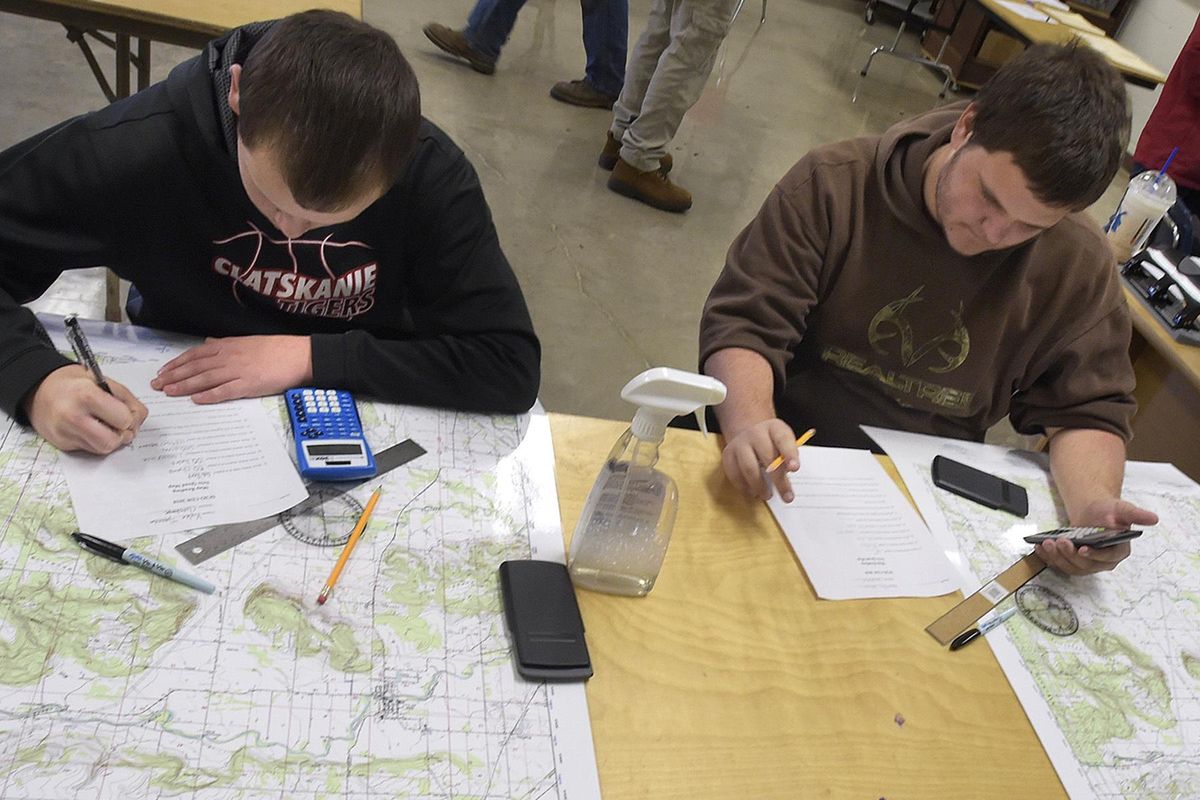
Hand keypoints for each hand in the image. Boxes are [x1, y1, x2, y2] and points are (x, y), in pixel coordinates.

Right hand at [24, 365, 147, 453]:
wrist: (39, 389)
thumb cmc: (74, 383)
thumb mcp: (104, 381)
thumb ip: (127, 400)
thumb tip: (139, 420)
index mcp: (86, 395)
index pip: (123, 419)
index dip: (130, 417)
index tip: (126, 411)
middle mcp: (73, 416)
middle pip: (113, 441)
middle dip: (123, 433)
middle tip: (120, 423)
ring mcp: (65, 433)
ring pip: (103, 449)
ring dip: (112, 440)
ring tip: (107, 426)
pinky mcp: (62, 444)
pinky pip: (91, 450)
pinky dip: (98, 442)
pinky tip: (93, 428)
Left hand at [151, 335, 311, 402]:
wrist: (299, 355)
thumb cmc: (277, 349)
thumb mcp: (248, 341)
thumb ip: (226, 344)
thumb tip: (209, 343)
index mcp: (229, 346)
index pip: (196, 354)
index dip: (177, 363)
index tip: (163, 371)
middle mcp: (229, 357)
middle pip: (195, 367)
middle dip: (174, 375)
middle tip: (157, 385)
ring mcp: (238, 371)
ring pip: (205, 378)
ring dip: (185, 385)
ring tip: (169, 392)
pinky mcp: (249, 384)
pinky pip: (225, 391)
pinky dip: (210, 395)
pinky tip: (197, 400)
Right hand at [720, 418, 799, 501]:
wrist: (748, 434)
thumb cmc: (772, 444)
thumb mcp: (784, 444)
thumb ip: (787, 458)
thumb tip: (786, 480)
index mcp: (774, 428)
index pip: (783, 439)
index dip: (789, 454)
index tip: (795, 469)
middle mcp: (755, 433)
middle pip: (767, 456)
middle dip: (778, 480)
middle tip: (787, 497)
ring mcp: (739, 444)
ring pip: (749, 468)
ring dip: (759, 486)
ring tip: (768, 495)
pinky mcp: (728, 455)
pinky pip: (735, 474)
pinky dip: (744, 487)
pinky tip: (753, 492)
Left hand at [1035, 497, 1157, 575]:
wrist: (1093, 512)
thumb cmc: (1108, 511)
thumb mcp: (1122, 509)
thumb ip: (1135, 514)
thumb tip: (1153, 518)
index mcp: (1119, 551)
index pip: (1107, 558)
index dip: (1095, 555)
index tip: (1083, 548)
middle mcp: (1104, 561)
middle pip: (1086, 565)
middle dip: (1071, 555)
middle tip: (1060, 542)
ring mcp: (1088, 563)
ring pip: (1072, 567)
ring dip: (1058, 558)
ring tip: (1047, 543)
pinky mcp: (1073, 562)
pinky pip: (1060, 564)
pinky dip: (1049, 558)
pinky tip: (1039, 547)